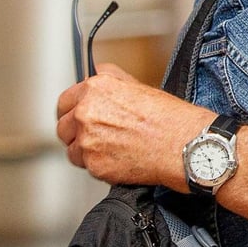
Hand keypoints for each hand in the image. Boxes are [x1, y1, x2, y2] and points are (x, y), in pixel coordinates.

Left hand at [56, 63, 211, 189]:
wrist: (184, 145)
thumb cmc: (170, 118)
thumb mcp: (139, 86)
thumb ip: (109, 81)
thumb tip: (92, 80)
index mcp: (96, 89)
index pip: (65, 101)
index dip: (73, 110)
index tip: (78, 116)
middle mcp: (86, 112)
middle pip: (63, 126)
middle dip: (77, 132)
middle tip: (98, 135)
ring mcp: (87, 140)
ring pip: (72, 149)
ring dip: (86, 150)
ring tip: (113, 148)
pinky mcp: (93, 165)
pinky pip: (86, 167)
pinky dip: (99, 165)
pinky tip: (119, 158)